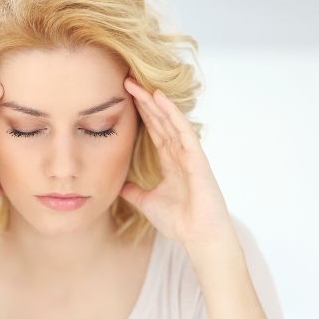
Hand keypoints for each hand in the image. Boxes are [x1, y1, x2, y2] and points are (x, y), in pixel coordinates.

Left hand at [120, 77, 237, 251]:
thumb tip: (120, 185)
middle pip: (160, 121)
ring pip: (170, 121)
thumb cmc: (180, 222)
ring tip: (139, 84)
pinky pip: (183, 131)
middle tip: (127, 80)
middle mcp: (180, 154)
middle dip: (144, 101)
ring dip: (155, 102)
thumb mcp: (148, 202)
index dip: (140, 113)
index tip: (125, 96)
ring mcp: (189, 154)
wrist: (198, 237)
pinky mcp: (197, 158)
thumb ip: (134, 192)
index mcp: (170, 161)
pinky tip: (160, 99)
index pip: (153, 130)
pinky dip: (172, 114)